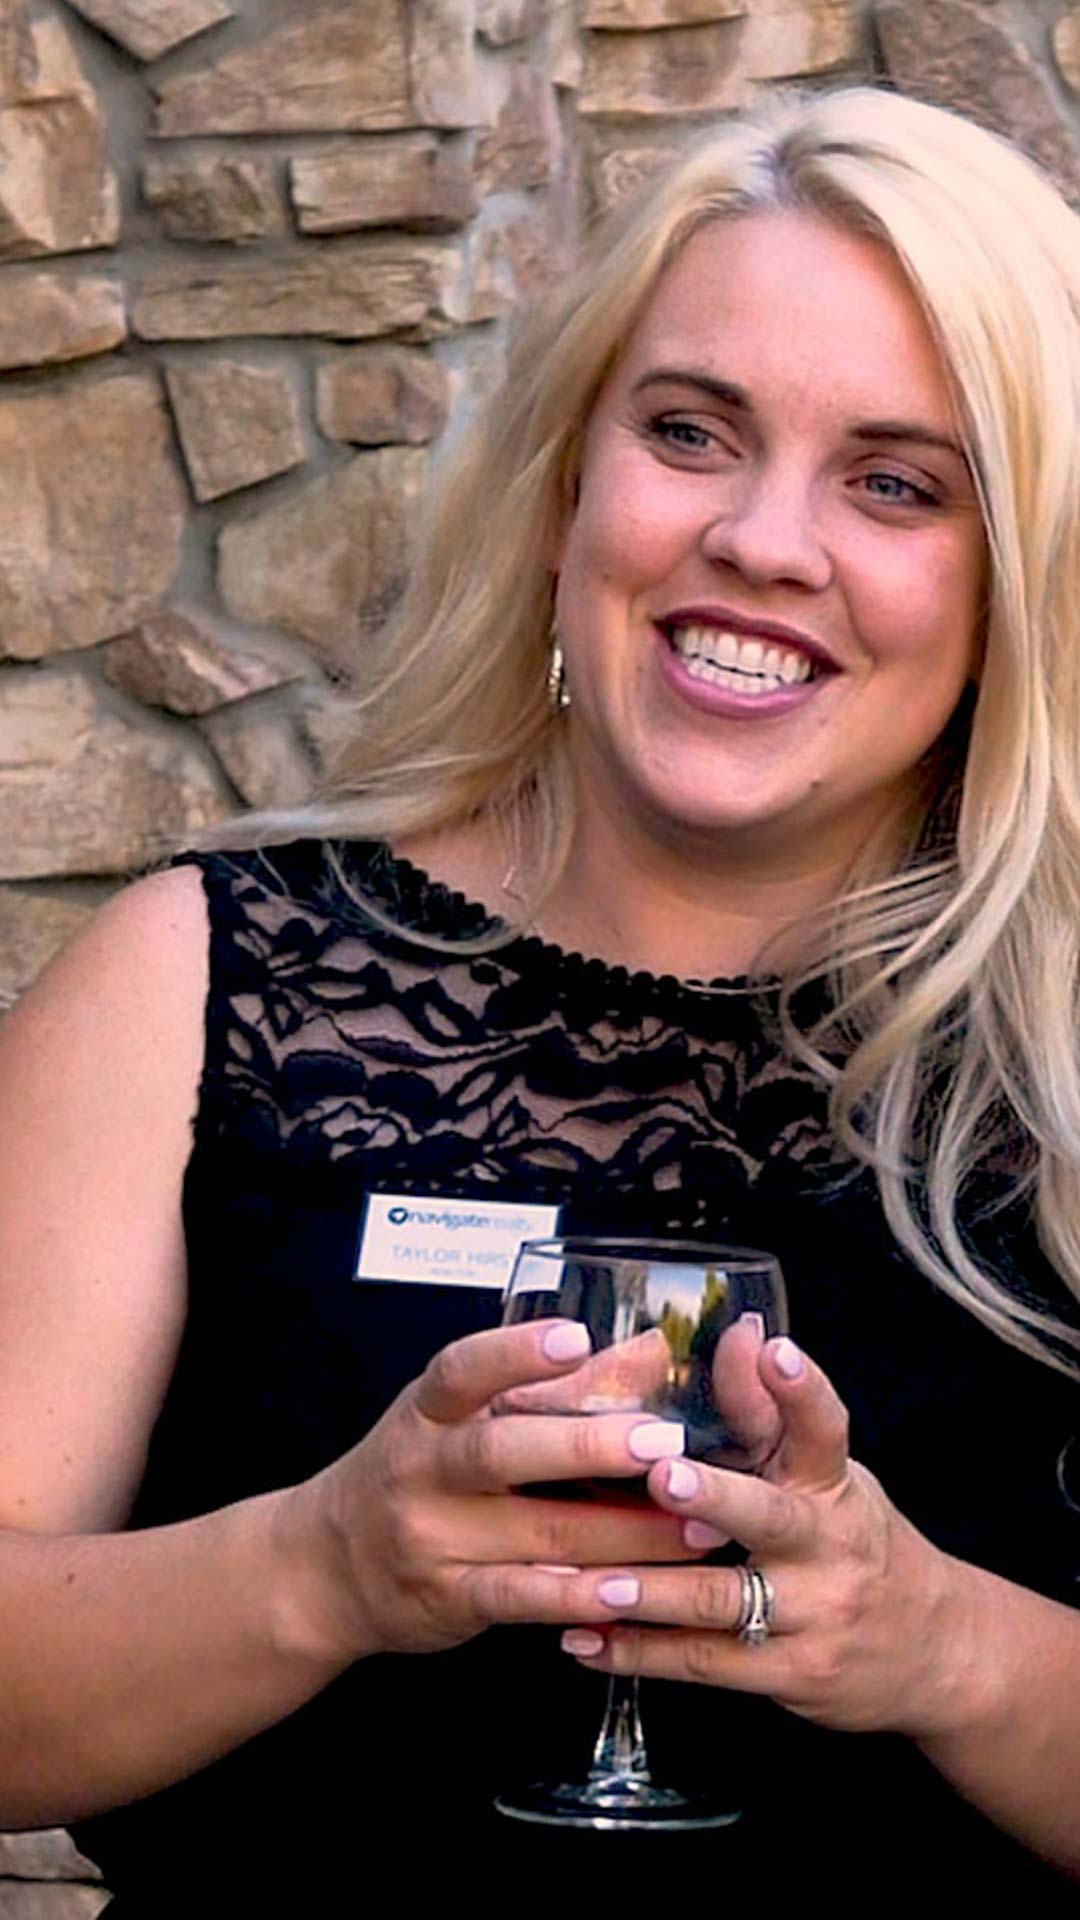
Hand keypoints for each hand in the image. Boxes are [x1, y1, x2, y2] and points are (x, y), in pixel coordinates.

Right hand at [293, 1319, 712, 1664]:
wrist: (327, 1566)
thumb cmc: (418, 1471)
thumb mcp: (463, 1418)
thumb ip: (555, 1386)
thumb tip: (651, 1350)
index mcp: (428, 1411)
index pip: (461, 1370)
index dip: (515, 1351)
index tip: (575, 1336)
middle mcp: (422, 1468)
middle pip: (504, 1452)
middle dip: (590, 1447)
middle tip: (667, 1443)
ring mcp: (432, 1538)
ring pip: (535, 1532)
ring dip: (622, 1533)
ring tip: (694, 1528)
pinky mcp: (448, 1599)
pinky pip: (522, 1598)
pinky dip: (579, 1597)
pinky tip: (632, 1593)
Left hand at [559, 1336, 971, 1740]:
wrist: (936, 1652)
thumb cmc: (852, 1542)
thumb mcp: (823, 1476)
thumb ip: (769, 1414)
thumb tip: (737, 1333)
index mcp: (833, 1484)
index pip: (824, 1427)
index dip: (800, 1388)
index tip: (774, 1350)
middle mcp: (828, 1544)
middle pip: (770, 1516)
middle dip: (713, 1497)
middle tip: (661, 1475)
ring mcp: (812, 1615)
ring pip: (722, 1600)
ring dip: (648, 1593)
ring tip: (586, 1582)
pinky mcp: (791, 1675)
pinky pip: (705, 1663)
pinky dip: (639, 1653)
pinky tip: (582, 1641)